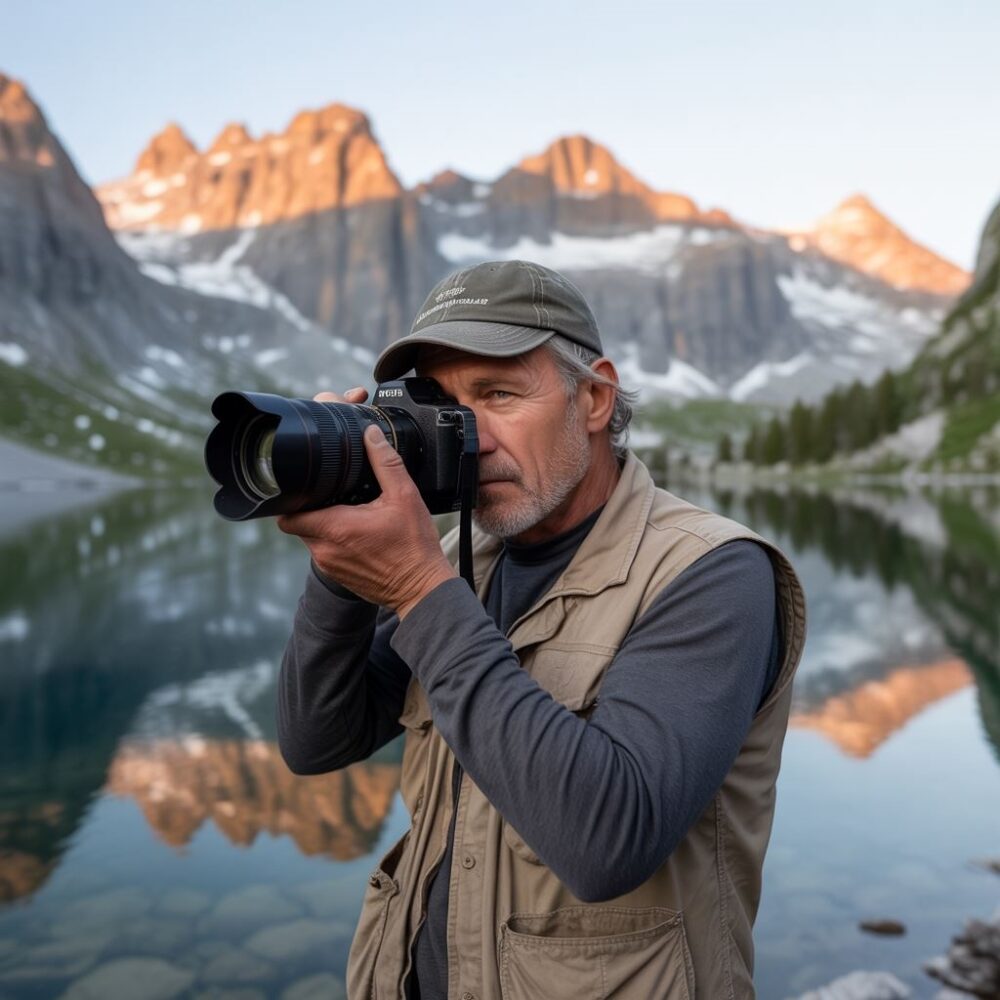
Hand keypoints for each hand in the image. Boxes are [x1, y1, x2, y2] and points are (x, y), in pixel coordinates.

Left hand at [276, 395, 456, 617]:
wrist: (422, 589)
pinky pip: (324, 552)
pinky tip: (356, 532)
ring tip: (347, 512)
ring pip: (311, 537)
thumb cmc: (415, 547)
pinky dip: (333, 540)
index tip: (307, 487)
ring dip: (322, 524)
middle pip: (298, 523)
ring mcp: (329, 566)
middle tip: (332, 494)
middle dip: (309, 508)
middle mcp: (325, 550)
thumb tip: (371, 435)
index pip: (288, 515)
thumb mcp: (405, 497)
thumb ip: (385, 463)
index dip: (291, 499)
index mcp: (335, 527)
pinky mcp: (338, 575)